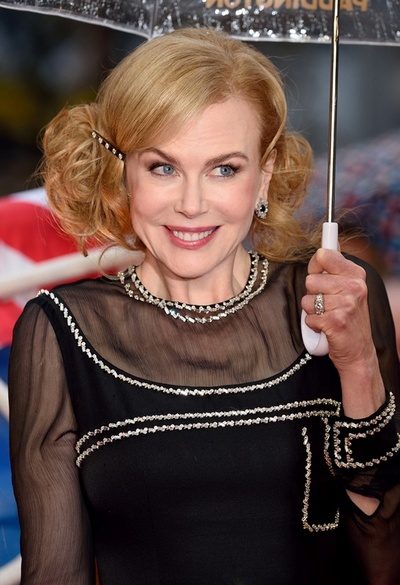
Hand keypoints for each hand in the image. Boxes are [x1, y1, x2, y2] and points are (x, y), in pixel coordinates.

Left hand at [301, 248, 384, 417]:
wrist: (359, 352)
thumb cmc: (348, 319)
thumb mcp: (349, 290)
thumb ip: (335, 270)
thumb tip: (322, 249)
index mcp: (356, 274)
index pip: (323, 255)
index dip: (314, 267)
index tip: (319, 275)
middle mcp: (354, 287)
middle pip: (310, 280)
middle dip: (312, 295)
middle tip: (327, 305)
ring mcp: (346, 304)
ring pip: (307, 300)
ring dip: (312, 311)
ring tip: (327, 317)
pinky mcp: (336, 321)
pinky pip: (308, 317)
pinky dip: (312, 325)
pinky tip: (326, 328)